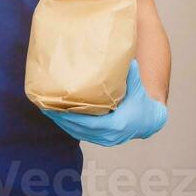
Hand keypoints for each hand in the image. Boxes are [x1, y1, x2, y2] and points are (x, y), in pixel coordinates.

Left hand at [42, 60, 167, 146]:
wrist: (149, 120)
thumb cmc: (142, 102)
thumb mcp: (137, 86)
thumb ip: (131, 72)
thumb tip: (125, 56)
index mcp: (116, 124)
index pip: (88, 122)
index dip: (71, 116)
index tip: (57, 107)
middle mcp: (109, 136)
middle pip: (78, 129)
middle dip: (61, 118)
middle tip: (45, 106)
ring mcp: (105, 140)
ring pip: (78, 133)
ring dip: (62, 123)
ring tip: (48, 110)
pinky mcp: (102, 140)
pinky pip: (82, 134)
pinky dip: (70, 126)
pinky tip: (59, 117)